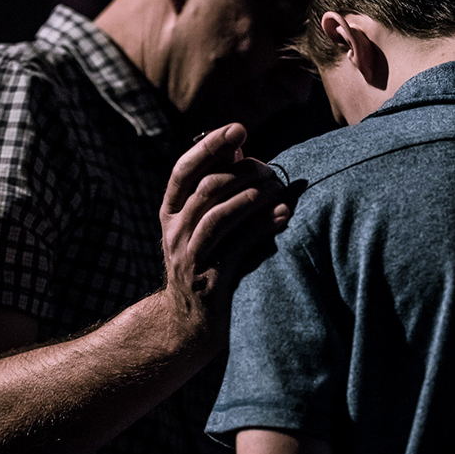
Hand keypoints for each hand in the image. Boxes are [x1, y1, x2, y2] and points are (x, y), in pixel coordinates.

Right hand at [159, 123, 290, 332]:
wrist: (190, 325)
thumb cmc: (208, 262)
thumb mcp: (204, 224)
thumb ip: (217, 188)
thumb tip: (238, 149)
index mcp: (171, 212)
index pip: (184, 170)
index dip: (210, 146)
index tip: (238, 128)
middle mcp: (175, 232)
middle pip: (206, 189)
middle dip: (243, 173)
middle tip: (271, 169)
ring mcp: (190, 258)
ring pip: (219, 216)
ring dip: (253, 197)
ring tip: (279, 188)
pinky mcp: (210, 281)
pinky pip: (237, 247)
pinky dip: (261, 227)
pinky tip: (283, 215)